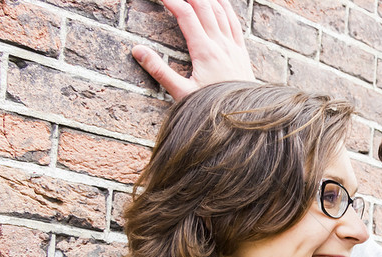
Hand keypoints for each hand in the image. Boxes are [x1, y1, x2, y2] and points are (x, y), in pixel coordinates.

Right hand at [132, 0, 255, 100]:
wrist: (243, 119)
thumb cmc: (213, 108)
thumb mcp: (182, 93)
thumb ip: (159, 71)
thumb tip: (137, 50)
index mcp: (204, 52)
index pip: (186, 16)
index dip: (172, 1)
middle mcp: (221, 45)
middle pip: (204, 7)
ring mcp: (234, 48)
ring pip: (221, 12)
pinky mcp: (242, 53)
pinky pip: (235, 23)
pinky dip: (227, 8)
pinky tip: (221, 2)